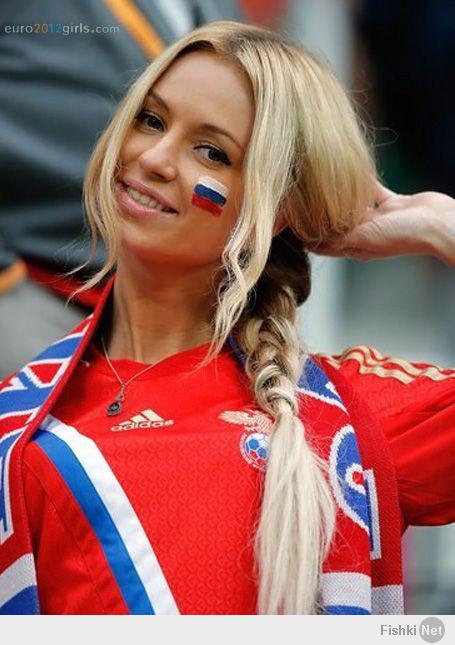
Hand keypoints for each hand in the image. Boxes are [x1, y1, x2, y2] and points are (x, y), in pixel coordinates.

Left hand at [312, 180, 454, 264]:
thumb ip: (337, 238)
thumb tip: (308, 241)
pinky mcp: (392, 203)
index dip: (307, 234)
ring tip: (322, 181)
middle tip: (300, 196)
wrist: (437, 223)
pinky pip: (372, 191)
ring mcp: (379, 219)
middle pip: (336, 223)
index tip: (290, 222)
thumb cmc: (403, 235)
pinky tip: (351, 169)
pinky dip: (362, 181)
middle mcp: (364, 234)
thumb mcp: (363, 238)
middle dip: (320, 213)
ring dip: (340, 196)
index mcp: (355, 246)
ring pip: (353, 206)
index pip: (324, 243)